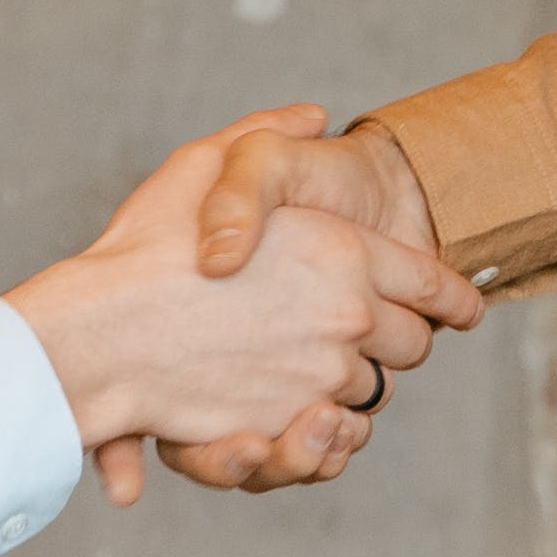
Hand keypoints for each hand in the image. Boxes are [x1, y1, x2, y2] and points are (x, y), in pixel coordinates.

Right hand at [9, 110, 483, 502]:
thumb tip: (317, 115)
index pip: (431, 282)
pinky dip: (327, 436)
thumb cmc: (145, 244)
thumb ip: (266, 136)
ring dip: (361, 388)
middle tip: (383, 330)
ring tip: (339, 375)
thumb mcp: (207, 162)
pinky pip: (331, 441)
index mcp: (343, 251)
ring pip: (372, 396)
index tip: (463, 306)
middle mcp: (346, 319)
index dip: (451, 295)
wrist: (93, 333)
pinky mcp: (286, 428)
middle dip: (401, 339)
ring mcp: (320, 378)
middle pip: (410, 344)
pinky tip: (312, 416)